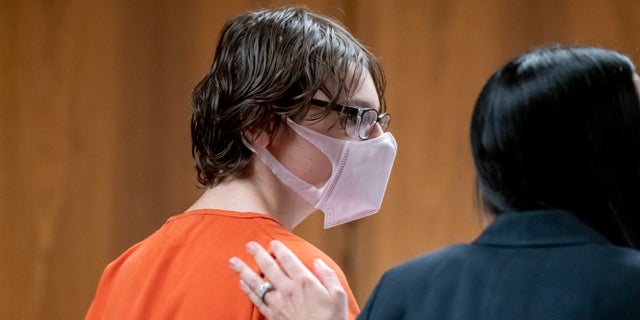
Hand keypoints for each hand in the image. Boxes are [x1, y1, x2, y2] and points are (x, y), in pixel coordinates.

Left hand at [229, 240, 347, 319]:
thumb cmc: (331, 319)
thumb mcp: (338, 296)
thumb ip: (328, 276)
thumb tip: (318, 262)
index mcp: (304, 282)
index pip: (288, 259)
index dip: (279, 249)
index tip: (273, 242)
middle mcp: (288, 290)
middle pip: (268, 268)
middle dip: (257, 254)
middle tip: (249, 244)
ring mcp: (278, 303)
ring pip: (257, 283)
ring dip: (244, 271)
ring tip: (233, 262)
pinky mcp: (273, 316)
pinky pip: (256, 300)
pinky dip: (247, 291)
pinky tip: (241, 283)